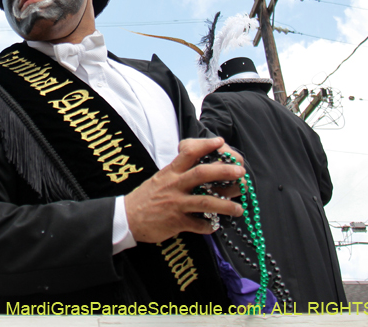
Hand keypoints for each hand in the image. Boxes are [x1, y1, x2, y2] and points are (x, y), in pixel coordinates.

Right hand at [124, 137, 244, 243]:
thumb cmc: (146, 197)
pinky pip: (199, 224)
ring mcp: (176, 203)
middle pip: (202, 174)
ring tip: (239, 208)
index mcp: (170, 172)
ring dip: (226, 205)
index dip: (206, 145)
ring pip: (205, 201)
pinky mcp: (176, 221)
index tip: (220, 142)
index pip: (189, 153)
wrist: (127, 218)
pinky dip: (209, 225)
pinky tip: (215, 225)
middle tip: (240, 172)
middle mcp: (174, 185)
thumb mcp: (160, 179)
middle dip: (224, 172)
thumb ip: (179, 174)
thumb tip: (202, 172)